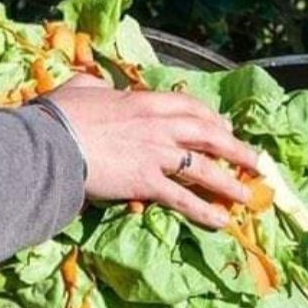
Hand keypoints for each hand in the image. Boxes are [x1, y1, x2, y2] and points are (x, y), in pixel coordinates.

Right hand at [42, 80, 258, 228]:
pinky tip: (221, 222)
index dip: (210, 117)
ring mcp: (155, 154)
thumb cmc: (59, 116)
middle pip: (208, 134)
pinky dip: (204, 210)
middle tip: (255, 161)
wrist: (52, 142)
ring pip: (204, 167)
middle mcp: (158, 126)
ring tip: (247, 196)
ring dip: (229, 182)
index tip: (223, 126)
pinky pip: (183, 198)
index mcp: (143, 101)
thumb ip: (95, 87)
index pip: (188, 106)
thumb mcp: (80, 89)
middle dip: (235, 148)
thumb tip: (96, 86)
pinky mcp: (146, 182)